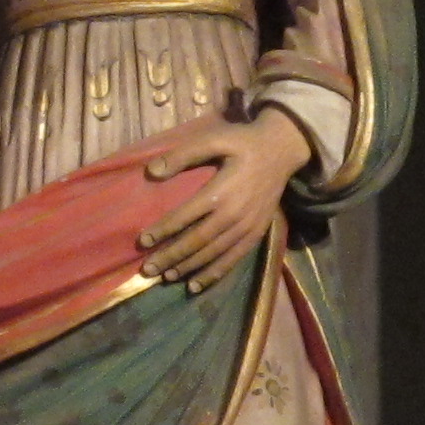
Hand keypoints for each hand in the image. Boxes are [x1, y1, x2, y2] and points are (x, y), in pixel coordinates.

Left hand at [139, 111, 309, 292]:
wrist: (282, 150)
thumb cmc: (243, 143)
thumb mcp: (214, 139)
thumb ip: (183, 155)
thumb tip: (151, 172)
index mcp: (220, 192)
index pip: (185, 217)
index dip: (162, 231)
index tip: (142, 241)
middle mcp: (233, 215)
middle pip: (196, 242)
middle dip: (170, 257)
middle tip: (147, 270)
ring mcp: (247, 227)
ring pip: (213, 254)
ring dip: (188, 268)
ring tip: (166, 277)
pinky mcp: (256, 234)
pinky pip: (233, 259)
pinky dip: (214, 274)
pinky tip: (196, 285)